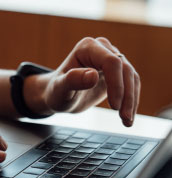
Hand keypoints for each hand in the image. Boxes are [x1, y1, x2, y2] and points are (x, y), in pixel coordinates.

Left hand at [25, 37, 139, 126]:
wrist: (58, 96)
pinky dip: (131, 101)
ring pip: (131, 77)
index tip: (114, 106)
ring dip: (132, 100)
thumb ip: (73, 80)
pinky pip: (131, 84)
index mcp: (87, 48)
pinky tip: (127, 116)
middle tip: (124, 118)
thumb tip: (93, 75)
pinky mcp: (117, 72)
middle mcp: (102, 49)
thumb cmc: (56, 91)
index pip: (111, 62)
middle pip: (125, 69)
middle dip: (127, 95)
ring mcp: (111, 59)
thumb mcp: (60, 89)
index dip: (116, 84)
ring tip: (127, 121)